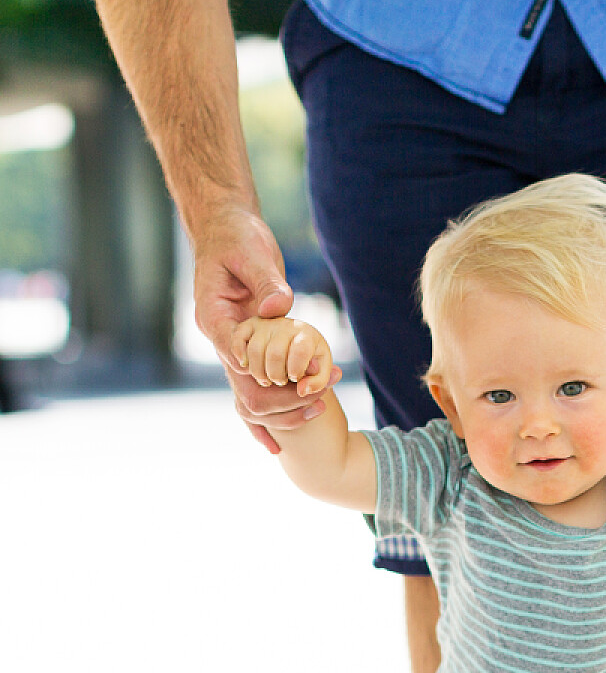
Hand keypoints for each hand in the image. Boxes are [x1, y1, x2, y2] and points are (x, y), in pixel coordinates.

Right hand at [194, 205, 329, 451]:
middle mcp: (221, 339)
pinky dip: (266, 413)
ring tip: (322, 407)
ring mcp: (232, 347)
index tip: (304, 380)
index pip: (238, 360)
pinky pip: (253, 387)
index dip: (272, 375)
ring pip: (249, 396)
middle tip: (323, 397)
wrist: (226, 230)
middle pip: (246, 388)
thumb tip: (279, 310)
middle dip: (285, 398)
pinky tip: (277, 443)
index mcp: (214, 319)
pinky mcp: (248, 348)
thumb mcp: (251, 255)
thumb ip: (266, 282)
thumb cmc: (236, 238)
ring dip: (284, 406)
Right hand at [233, 315, 335, 400]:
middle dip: (277, 376)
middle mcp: (285, 325)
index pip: (300, 351)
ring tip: (267, 381)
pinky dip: (238, 354)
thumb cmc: (310, 362)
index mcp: (307, 334)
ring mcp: (265, 324)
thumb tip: (302, 390)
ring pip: (254, 350)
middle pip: (275, 354)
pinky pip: (237, 338)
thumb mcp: (322, 373)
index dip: (296, 370)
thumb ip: (317, 383)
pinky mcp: (248, 326)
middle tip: (280, 382)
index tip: (295, 378)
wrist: (294, 344)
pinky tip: (245, 368)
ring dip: (259, 372)